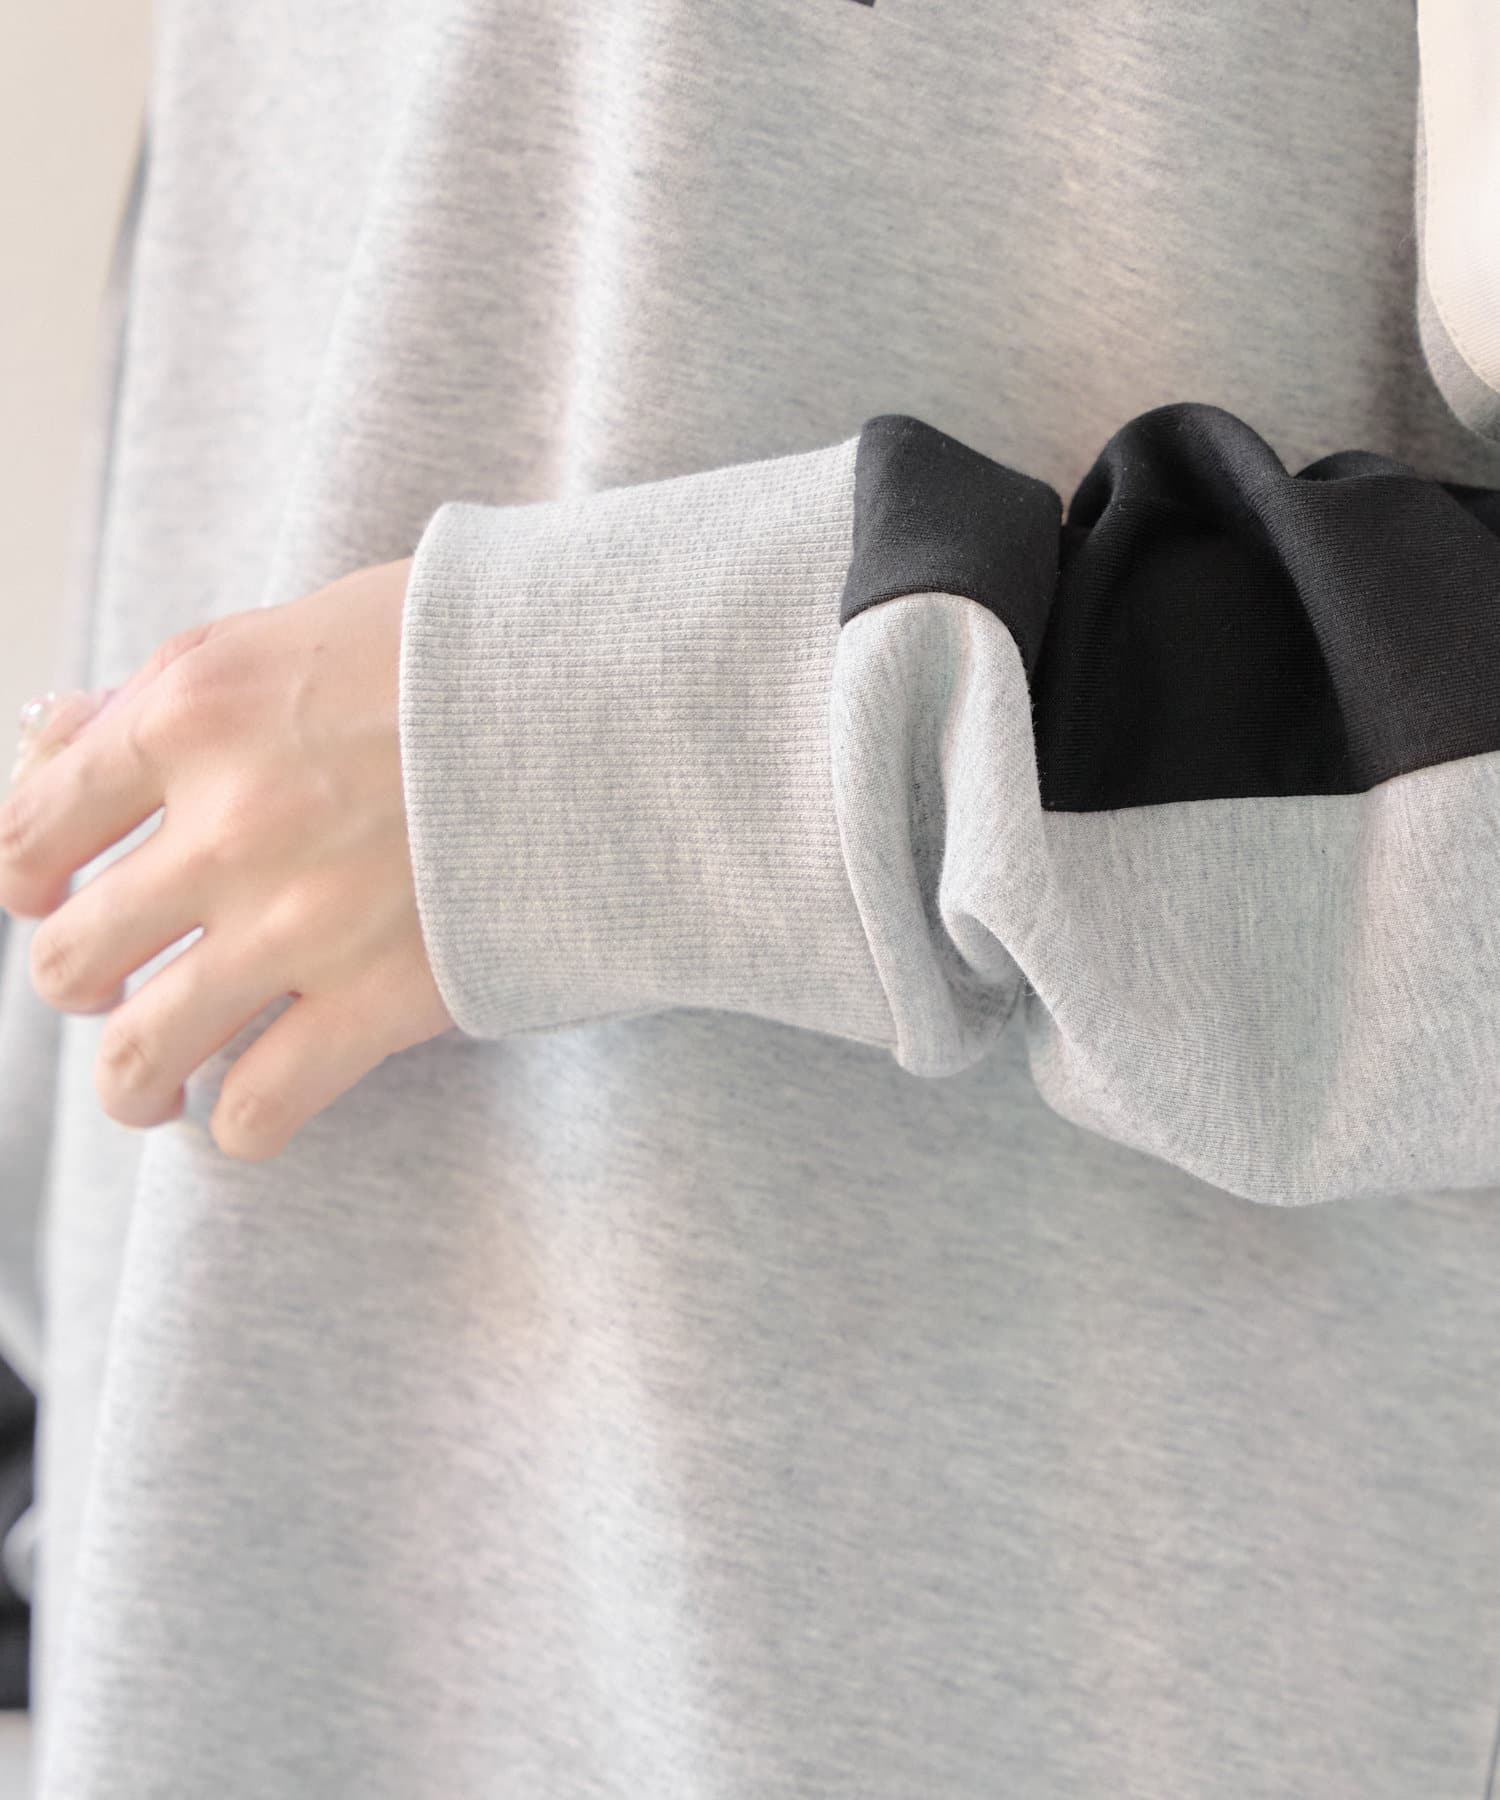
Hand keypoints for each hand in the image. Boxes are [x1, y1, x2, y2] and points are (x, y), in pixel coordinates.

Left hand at [0, 556, 454, 1160]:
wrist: (620, 695)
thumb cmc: (470, 647)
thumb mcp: (303, 623)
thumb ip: (178, 683)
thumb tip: (65, 732)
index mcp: (194, 711)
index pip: (32, 823)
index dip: (25, 875)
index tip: (44, 895)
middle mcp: (226, 824)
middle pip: (73, 954)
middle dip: (82, 978)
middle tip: (120, 979)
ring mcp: (300, 922)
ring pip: (139, 1052)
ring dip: (131, 1081)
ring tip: (153, 1086)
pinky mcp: (383, 999)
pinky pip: (258, 1109)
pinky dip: (239, 1123)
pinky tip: (252, 1108)